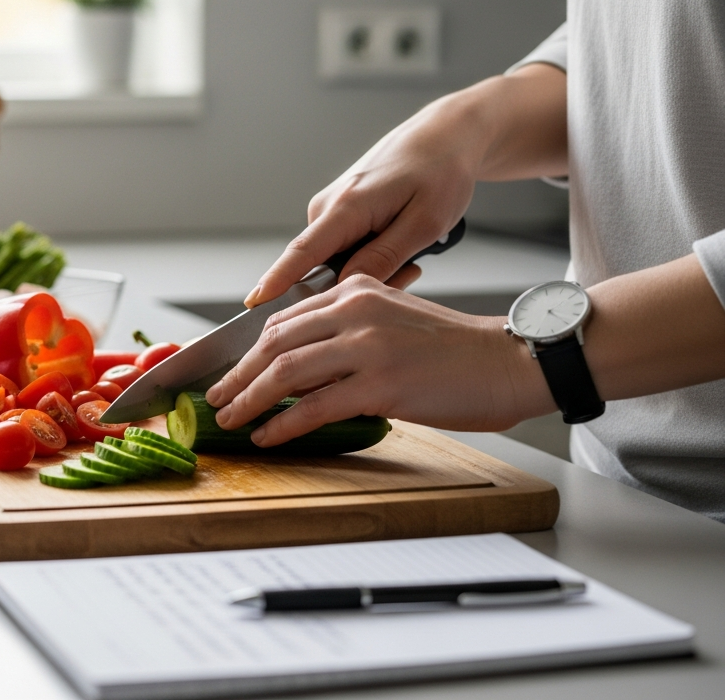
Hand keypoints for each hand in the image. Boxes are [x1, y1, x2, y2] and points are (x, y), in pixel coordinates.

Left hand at [206, 276, 556, 445]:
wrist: (511, 362)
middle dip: (238, 375)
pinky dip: (283, 424)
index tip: (227, 371)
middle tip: (216, 399)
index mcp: (356, 291)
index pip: (284, 319)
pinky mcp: (380, 384)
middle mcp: (356, 311)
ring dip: (250, 400)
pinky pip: (314, 406)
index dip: (247, 349)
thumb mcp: (393, 322)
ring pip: (286, 373)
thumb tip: (298, 368)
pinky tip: (268, 436)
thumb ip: (348, 332)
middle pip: (274, 343)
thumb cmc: (456, 352)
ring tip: (231, 419)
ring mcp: (367, 347)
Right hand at [245, 108, 480, 307]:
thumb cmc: (441, 172)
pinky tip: (400, 243)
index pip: (301, 252)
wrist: (444, 135)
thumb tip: (343, 288)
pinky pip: (343, 249)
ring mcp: (330, 208)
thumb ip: (383, 258)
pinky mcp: (338, 211)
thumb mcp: (425, 222)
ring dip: (367, 269)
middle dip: (353, 285)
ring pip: (335, 260)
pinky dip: (369, 255)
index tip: (253, 302)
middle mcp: (327, 206)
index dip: (276, 281)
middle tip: (411, 272)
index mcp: (347, 206)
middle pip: (319, 267)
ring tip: (413, 253)